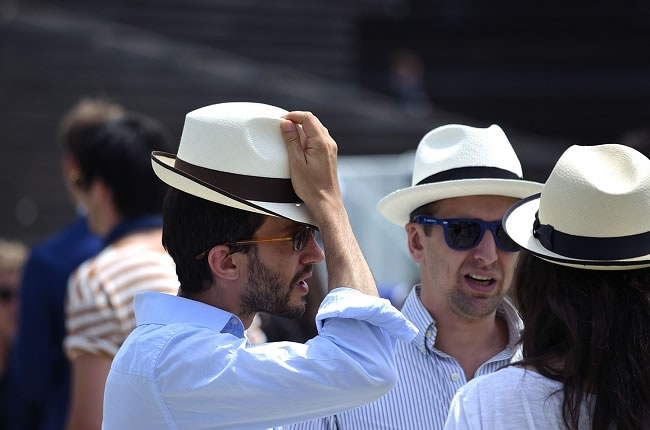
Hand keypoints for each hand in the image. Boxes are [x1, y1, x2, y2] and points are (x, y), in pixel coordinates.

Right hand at [280, 111, 377, 295]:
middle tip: (282, 125)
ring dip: (303, 128)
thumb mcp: (296, 163)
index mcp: (321, 143)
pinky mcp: (330, 155)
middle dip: (297, 120)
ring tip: (289, 134)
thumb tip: (286, 124)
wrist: (326, 203)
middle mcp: (329, 143)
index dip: (293, 115)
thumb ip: (291, 141)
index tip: (281, 120)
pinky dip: (308, 136)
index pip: (308, 118)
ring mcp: (331, 149)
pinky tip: (299, 144)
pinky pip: (319, 138)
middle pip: (313, 122)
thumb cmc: (311, 187)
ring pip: (317, 129)